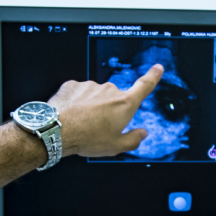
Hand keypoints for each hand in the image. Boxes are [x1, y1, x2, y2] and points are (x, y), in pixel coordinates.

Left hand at [48, 64, 163, 156]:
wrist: (57, 130)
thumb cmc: (87, 139)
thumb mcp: (115, 146)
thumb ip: (133, 139)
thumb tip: (142, 133)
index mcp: (124, 104)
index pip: (144, 86)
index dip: (153, 76)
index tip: (158, 68)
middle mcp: (110, 90)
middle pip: (114, 98)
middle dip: (108, 109)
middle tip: (97, 127)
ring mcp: (91, 85)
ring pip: (95, 96)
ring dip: (91, 106)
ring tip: (81, 123)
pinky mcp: (73, 85)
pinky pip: (79, 93)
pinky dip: (76, 102)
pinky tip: (71, 114)